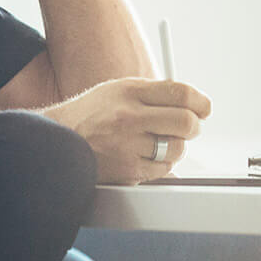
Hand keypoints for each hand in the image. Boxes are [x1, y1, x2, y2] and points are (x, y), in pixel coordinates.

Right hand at [40, 78, 213, 183]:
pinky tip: (142, 156)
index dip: (201, 103)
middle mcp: (128, 116)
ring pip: (177, 149)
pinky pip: (163, 169)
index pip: (182, 93)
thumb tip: (193, 103)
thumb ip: (154, 94)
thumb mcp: (118, 91)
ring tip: (156, 143)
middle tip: (185, 129)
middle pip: (186, 122)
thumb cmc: (92, 114)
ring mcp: (127, 145)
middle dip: (192, 127)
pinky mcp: (127, 169)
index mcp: (129, 91)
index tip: (202, 109)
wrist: (57, 138)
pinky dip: (160, 165)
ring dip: (174, 148)